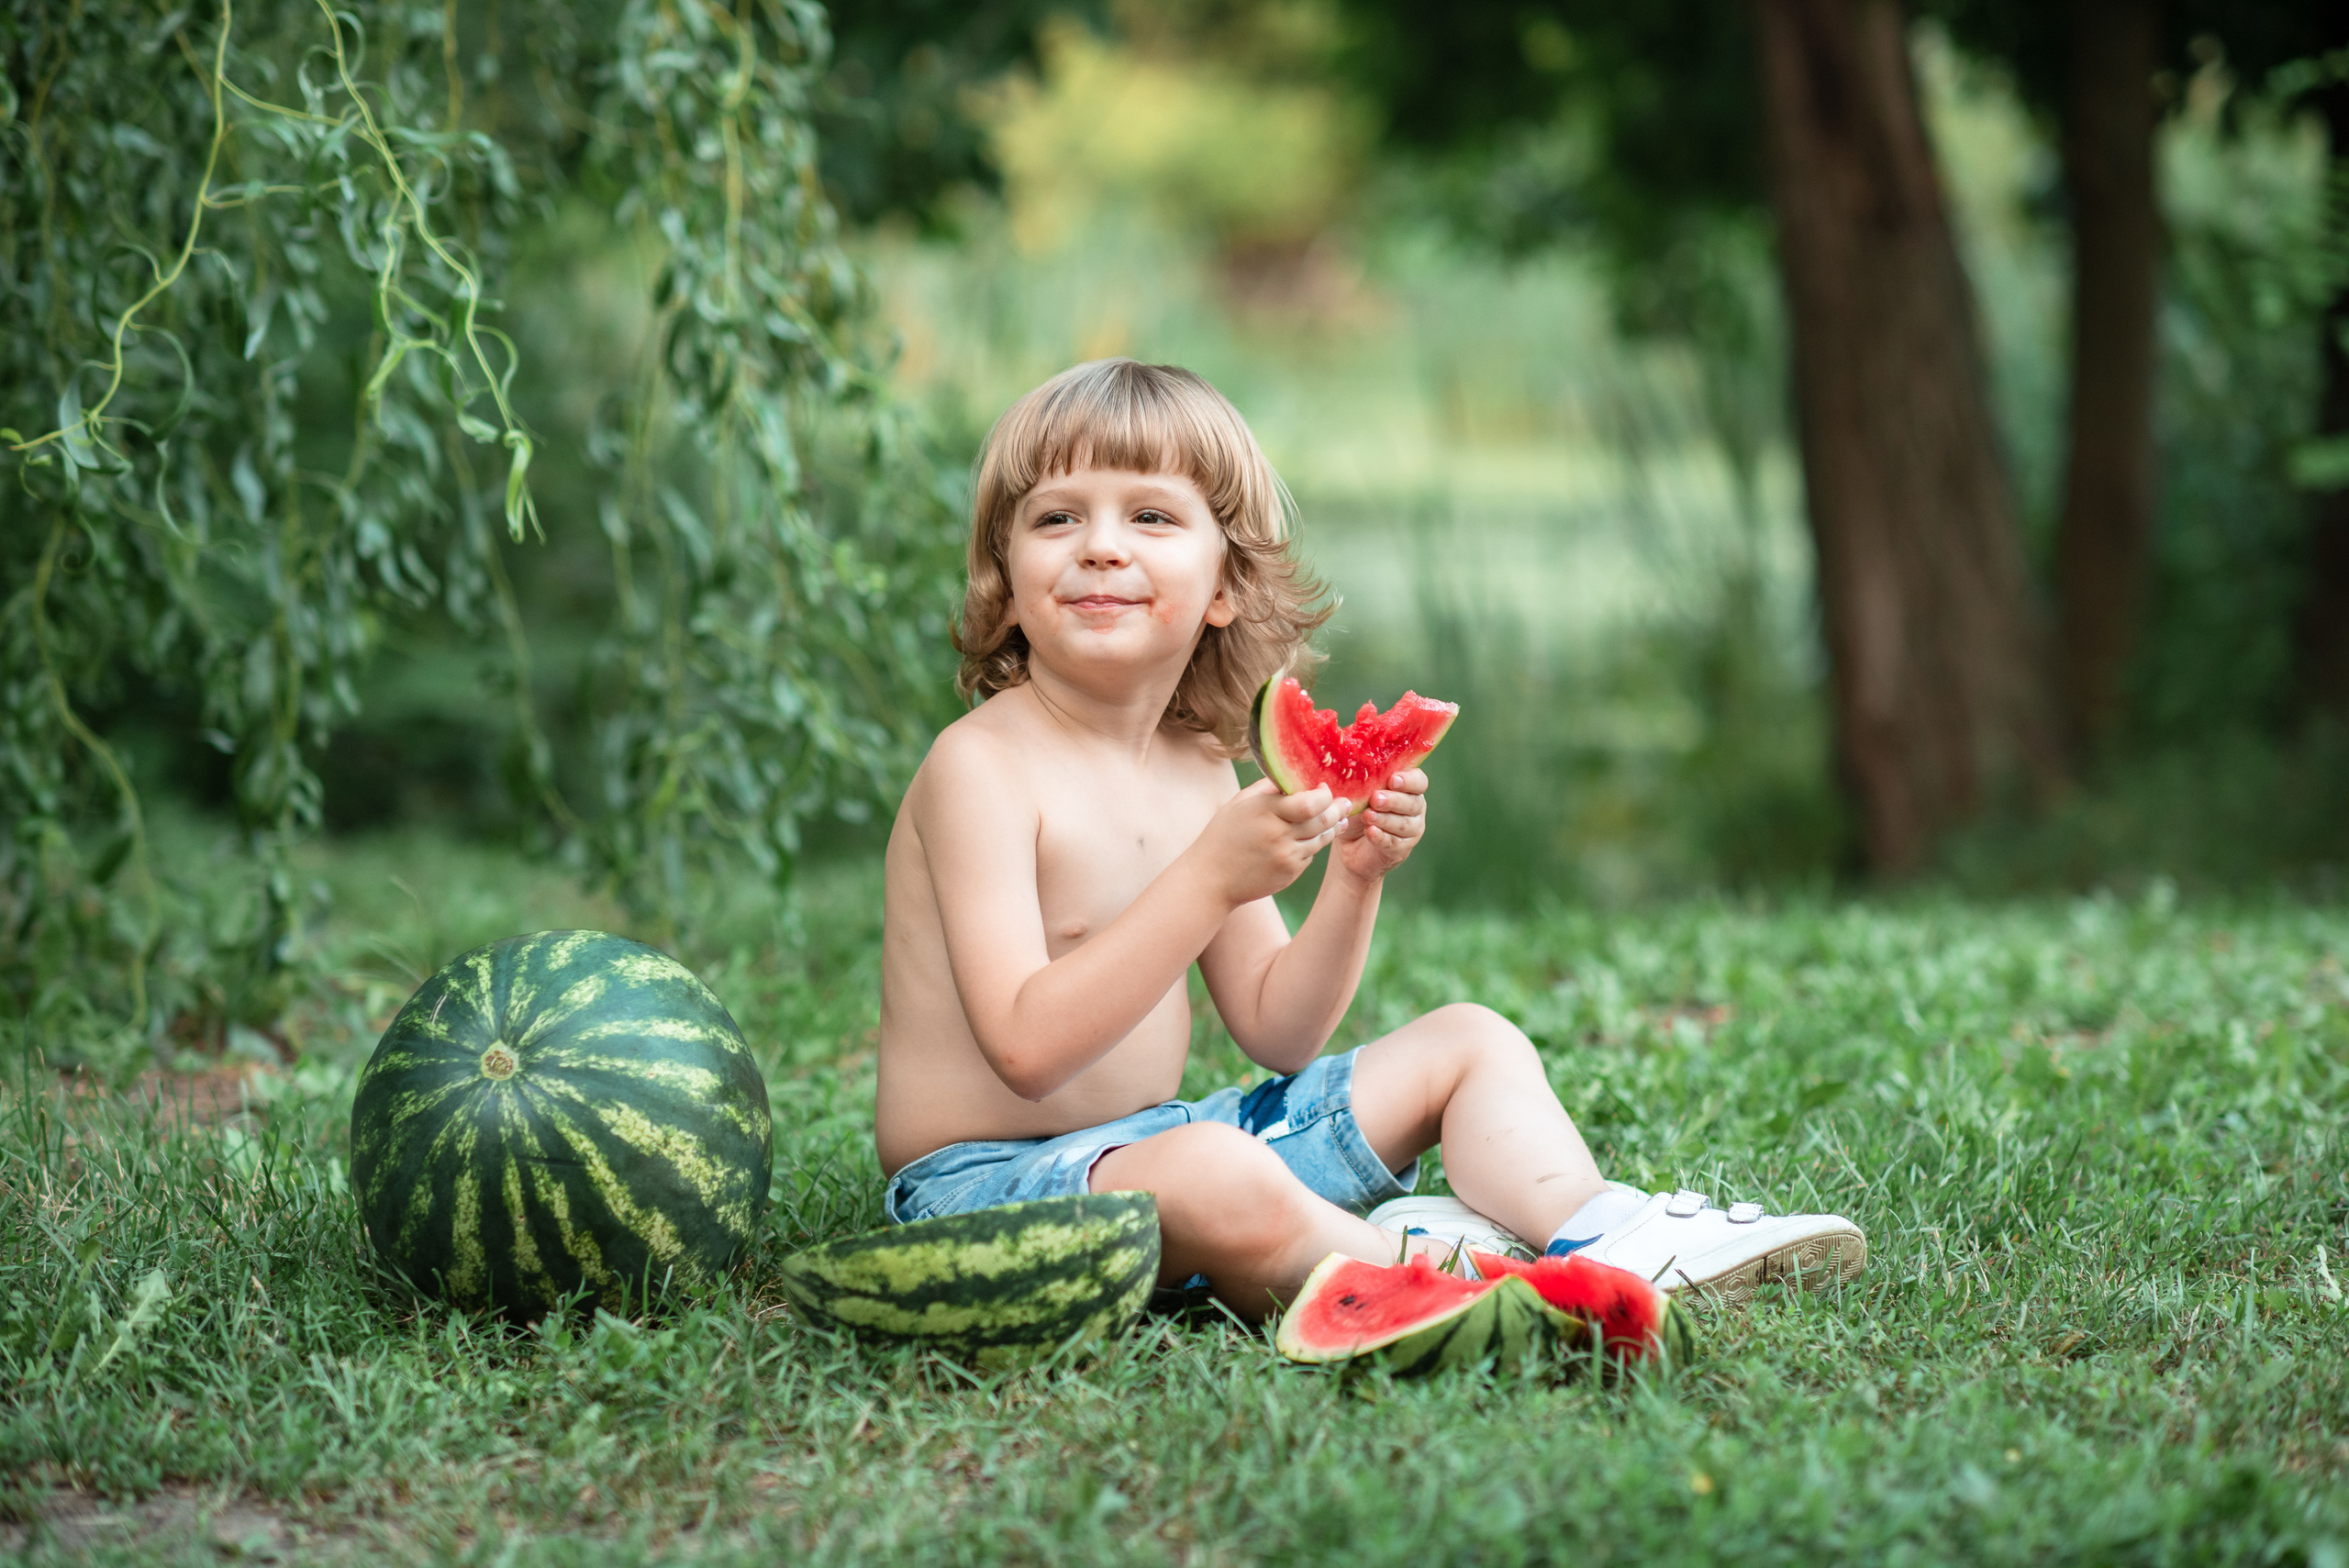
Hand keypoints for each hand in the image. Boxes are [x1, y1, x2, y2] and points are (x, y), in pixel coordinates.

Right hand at [1191, 779, 1350, 907]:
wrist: (1211, 879)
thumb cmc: (1222, 837)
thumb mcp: (1239, 804)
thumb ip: (1267, 789)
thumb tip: (1291, 775)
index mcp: (1266, 812)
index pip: (1311, 802)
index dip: (1324, 794)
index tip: (1324, 788)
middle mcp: (1279, 835)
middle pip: (1324, 819)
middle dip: (1338, 809)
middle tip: (1345, 802)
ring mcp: (1286, 856)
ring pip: (1322, 838)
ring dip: (1332, 827)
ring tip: (1338, 819)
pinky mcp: (1290, 873)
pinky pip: (1310, 855)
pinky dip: (1312, 845)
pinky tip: (1311, 838)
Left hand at [1333, 767, 1426, 882]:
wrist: (1349, 844)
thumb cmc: (1358, 811)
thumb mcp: (1359, 794)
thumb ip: (1364, 783)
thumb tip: (1354, 770)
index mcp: (1408, 789)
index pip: (1419, 781)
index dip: (1409, 780)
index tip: (1393, 780)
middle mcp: (1414, 808)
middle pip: (1413, 803)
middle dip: (1393, 800)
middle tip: (1375, 799)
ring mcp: (1411, 830)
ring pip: (1404, 824)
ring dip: (1385, 819)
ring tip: (1368, 816)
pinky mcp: (1401, 849)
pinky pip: (1394, 843)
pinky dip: (1381, 836)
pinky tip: (1370, 831)